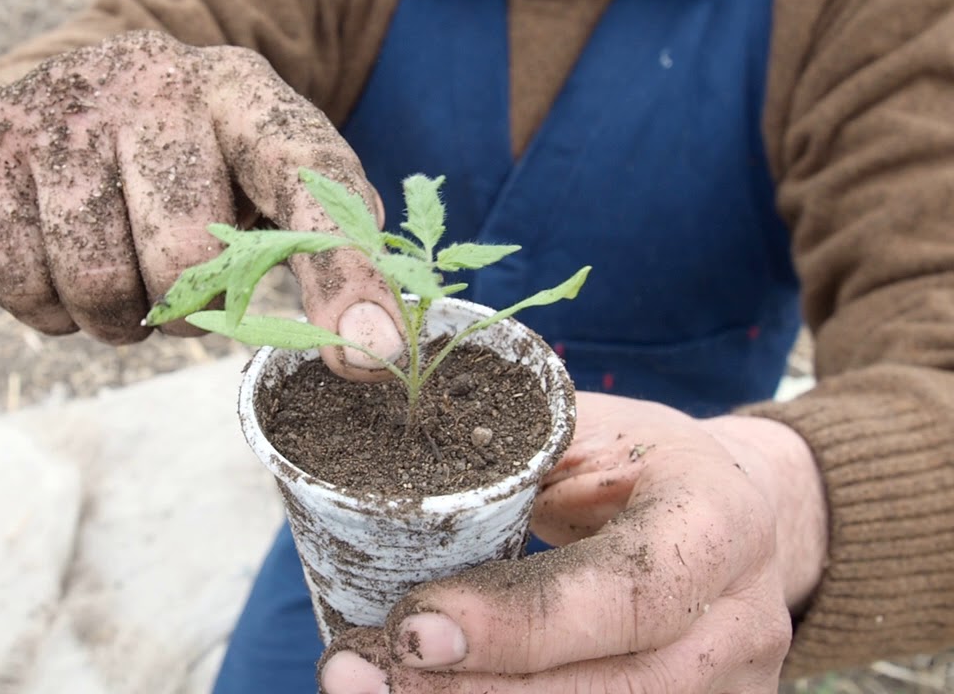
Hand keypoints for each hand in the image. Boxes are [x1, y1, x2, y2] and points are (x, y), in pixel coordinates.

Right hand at [0, 31, 401, 377]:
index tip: (369, 355)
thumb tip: (374, 351)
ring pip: (97, 286)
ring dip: (119, 318)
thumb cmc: (192, 162)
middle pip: (184, 261)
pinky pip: (24, 292)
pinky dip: (53, 313)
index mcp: (241, 89)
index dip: (341, 273)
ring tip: (124, 273)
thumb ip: (323, 251)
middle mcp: (148, 80)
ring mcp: (56, 109)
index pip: (306, 177)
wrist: (79, 92)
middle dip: (188, 307)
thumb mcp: (263, 180)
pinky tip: (63, 265)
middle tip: (181, 284)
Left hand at [321, 392, 828, 692]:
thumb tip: (386, 447)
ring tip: (367, 685)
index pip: (621, 594)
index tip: (412, 625)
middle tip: (360, 673)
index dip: (516, 624)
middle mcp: (738, 623)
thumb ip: (513, 453)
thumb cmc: (644, 463)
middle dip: (474, 692)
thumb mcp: (594, 432)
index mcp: (715, 524)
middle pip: (610, 690)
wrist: (741, 514)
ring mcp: (730, 688)